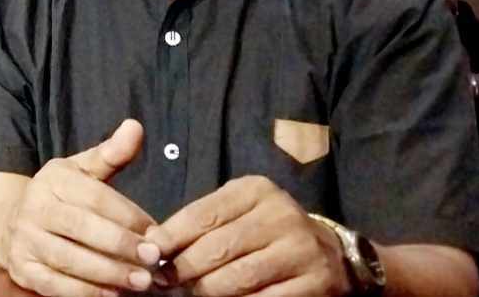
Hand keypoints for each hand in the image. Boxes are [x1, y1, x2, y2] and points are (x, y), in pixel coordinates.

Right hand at [0, 118, 162, 295]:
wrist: (6, 229)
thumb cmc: (58, 200)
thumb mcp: (81, 172)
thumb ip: (111, 154)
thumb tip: (135, 127)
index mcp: (52, 180)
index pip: (95, 196)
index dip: (128, 215)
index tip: (158, 232)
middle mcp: (34, 208)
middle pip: (81, 227)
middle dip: (121, 245)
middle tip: (152, 259)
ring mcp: (25, 240)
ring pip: (70, 259)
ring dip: (109, 273)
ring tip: (141, 282)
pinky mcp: (23, 270)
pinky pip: (56, 285)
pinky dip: (87, 292)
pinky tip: (114, 294)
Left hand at [146, 176, 348, 295]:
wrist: (329, 252)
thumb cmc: (266, 230)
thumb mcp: (236, 212)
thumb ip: (200, 221)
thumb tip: (154, 243)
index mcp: (256, 191)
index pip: (202, 215)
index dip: (170, 237)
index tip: (149, 253)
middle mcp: (281, 215)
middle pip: (217, 248)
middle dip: (184, 268)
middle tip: (165, 281)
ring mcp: (301, 250)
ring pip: (238, 278)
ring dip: (206, 290)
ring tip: (188, 293)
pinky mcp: (314, 283)